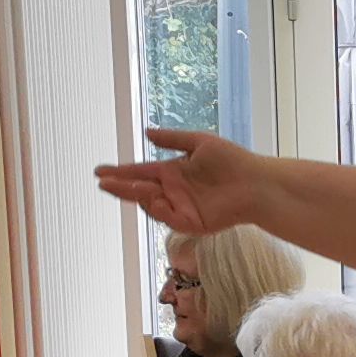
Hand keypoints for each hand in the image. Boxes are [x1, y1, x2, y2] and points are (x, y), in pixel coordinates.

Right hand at [96, 126, 266, 235]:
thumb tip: (147, 133)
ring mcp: (181, 209)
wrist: (256, 182)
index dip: (120, 172)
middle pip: (139, 191)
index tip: (99, 171)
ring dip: (139, 195)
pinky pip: (168, 218)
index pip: (139, 173)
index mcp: (172, 172)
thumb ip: (172, 139)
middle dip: (120, 187)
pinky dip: (157, 209)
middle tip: (102, 182)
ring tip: (132, 185)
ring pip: (151, 204)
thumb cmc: (233, 160)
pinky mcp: (192, 223)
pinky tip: (152, 197)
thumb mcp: (199, 142)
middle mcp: (173, 192)